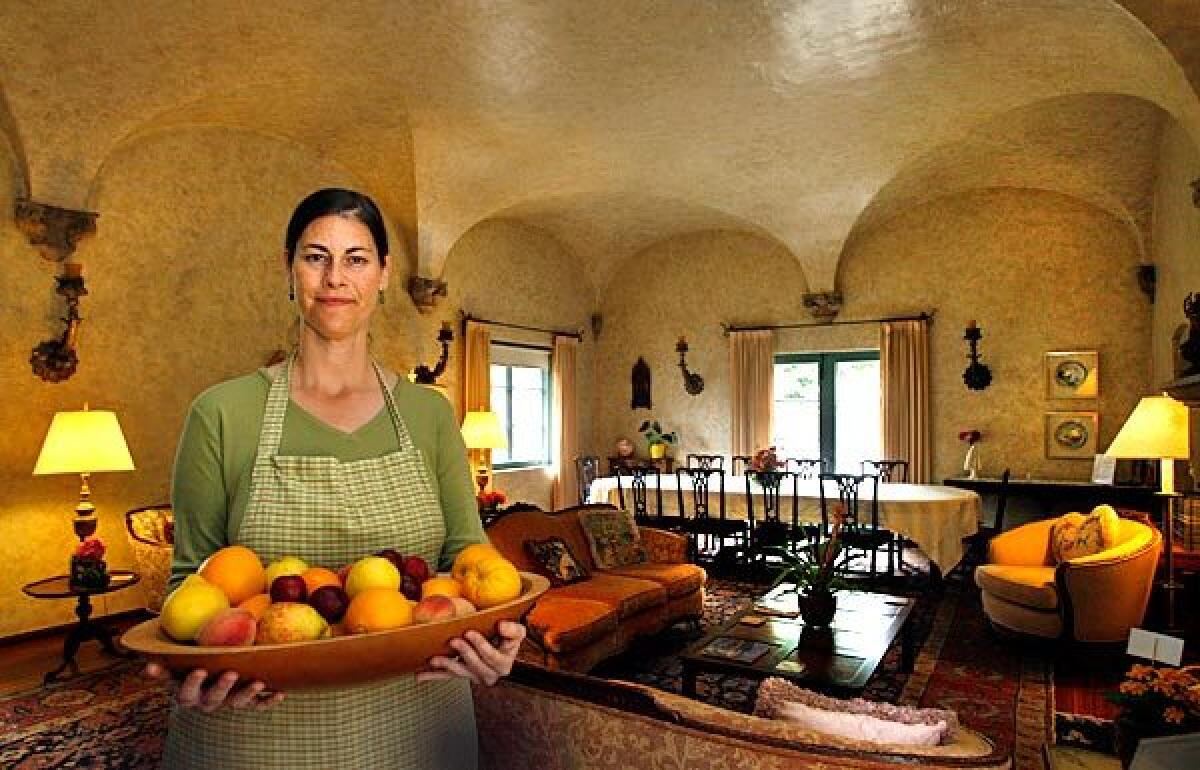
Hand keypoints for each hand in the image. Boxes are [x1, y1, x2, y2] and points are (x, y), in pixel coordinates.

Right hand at [143, 662, 284, 711]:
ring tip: (258, 681)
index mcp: (187, 693)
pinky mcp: (245, 702)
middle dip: (222, 687)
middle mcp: (206, 701)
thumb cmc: (191, 662)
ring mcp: (226, 702)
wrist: (209, 674)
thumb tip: (148, 660)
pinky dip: (268, 701)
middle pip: (212, 699)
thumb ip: (166, 662)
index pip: (184, 694)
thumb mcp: (177, 662)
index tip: (199, 670)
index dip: (191, 684)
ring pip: (236, 703)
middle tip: (232, 673)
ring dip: (247, 693)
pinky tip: (280, 694)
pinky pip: (257, 705)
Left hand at [416, 620, 525, 685]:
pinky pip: (447, 676)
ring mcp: (473, 676)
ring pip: (460, 673)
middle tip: (454, 640)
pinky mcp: (461, 674)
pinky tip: (420, 675)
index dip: (481, 645)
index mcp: (503, 664)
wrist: (502, 646)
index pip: (492, 657)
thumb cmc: (509, 637)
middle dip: (464, 653)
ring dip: (447, 666)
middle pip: (475, 666)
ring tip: (435, 659)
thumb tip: (501, 626)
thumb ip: (513, 629)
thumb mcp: (517, 631)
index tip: (470, 632)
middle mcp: (489, 674)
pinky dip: (433, 675)